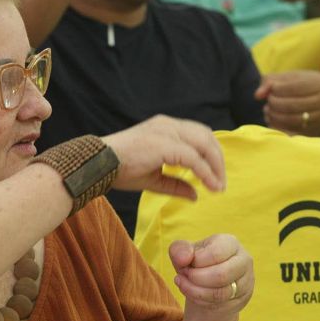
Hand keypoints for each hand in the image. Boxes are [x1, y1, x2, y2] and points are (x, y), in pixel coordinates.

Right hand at [102, 114, 225, 199]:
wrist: (99, 164)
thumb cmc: (119, 169)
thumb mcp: (153, 178)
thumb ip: (175, 184)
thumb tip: (195, 195)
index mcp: (165, 127)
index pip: (198, 135)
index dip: (211, 155)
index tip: (215, 177)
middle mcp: (168, 124)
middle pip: (206, 136)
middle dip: (218, 160)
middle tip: (220, 183)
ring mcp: (167, 131)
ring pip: (204, 144)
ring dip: (215, 166)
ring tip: (217, 186)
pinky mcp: (164, 144)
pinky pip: (193, 158)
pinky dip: (204, 172)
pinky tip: (209, 186)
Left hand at [169, 234, 252, 312]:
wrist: (206, 283)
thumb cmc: (195, 263)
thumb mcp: (183, 253)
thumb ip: (179, 250)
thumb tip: (183, 258)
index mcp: (230, 243)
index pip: (215, 253)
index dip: (194, 262)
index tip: (182, 264)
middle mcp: (243, 260)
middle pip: (221, 275)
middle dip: (195, 278)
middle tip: (181, 277)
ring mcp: (246, 281)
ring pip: (221, 293)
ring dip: (195, 291)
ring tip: (182, 284)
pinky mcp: (242, 298)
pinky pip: (220, 304)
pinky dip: (201, 301)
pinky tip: (193, 294)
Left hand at [255, 70, 319, 135]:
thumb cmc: (309, 88)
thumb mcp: (295, 78)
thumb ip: (272, 81)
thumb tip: (257, 95)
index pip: (288, 88)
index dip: (274, 90)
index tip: (271, 91)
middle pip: (288, 105)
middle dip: (272, 104)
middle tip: (269, 102)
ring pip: (289, 120)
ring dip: (273, 116)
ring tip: (269, 111)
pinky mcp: (315, 133)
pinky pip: (290, 133)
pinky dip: (277, 127)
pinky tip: (274, 121)